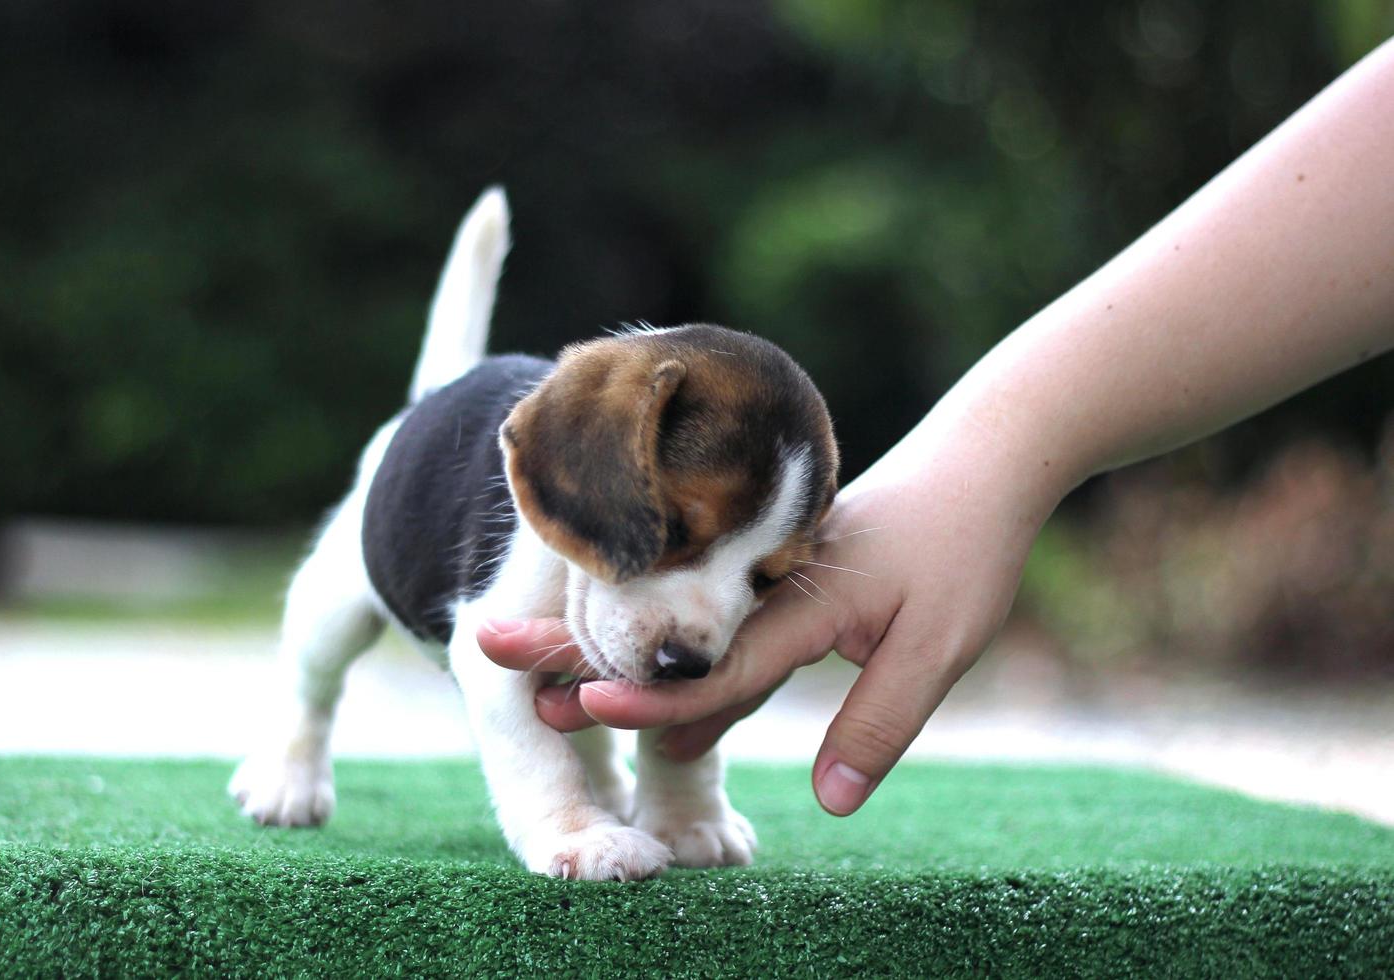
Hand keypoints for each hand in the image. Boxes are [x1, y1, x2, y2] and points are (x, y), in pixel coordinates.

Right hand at [479, 430, 1059, 815]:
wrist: (980, 460)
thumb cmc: (967, 548)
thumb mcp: (940, 644)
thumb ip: (880, 721)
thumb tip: (830, 803)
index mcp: (799, 602)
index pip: (711, 665)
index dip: (646, 695)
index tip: (575, 704)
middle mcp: (762, 587)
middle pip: (658, 633)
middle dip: (578, 653)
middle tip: (492, 655)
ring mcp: (761, 581)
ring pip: (677, 636)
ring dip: (608, 658)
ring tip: (539, 683)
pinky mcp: (772, 582)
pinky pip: (714, 633)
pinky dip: (670, 663)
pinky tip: (641, 699)